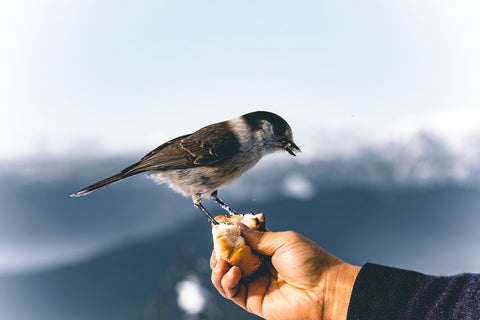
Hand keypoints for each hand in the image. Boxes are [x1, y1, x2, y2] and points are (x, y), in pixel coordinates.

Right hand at [210, 225, 360, 319]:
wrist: (325, 290)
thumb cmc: (311, 262)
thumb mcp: (283, 241)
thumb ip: (258, 237)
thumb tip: (237, 226)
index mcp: (267, 250)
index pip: (241, 240)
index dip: (229, 233)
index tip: (218, 223)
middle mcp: (258, 266)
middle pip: (230, 258)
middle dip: (220, 250)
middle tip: (218, 244)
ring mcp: (255, 284)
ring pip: (225, 276)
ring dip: (218, 267)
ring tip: (223, 261)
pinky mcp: (253, 301)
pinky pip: (231, 291)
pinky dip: (226, 281)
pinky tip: (233, 271)